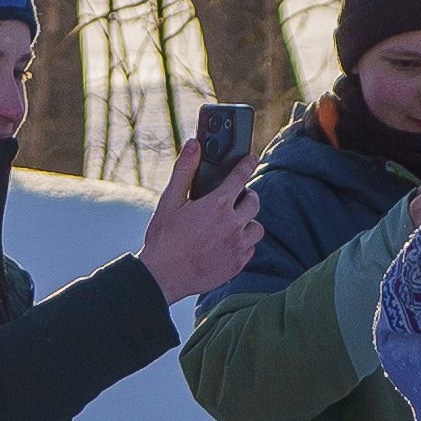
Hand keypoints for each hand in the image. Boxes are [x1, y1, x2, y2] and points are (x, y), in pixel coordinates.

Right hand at [138, 139, 263, 307]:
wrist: (164, 276)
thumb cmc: (164, 238)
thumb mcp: (170, 200)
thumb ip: (184, 170)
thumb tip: (193, 144)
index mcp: (218, 205)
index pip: (241, 176)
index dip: (247, 163)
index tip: (252, 158)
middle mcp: (233, 224)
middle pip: (254, 202)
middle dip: (247, 196)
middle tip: (236, 197)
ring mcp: (238, 246)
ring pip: (257, 228)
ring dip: (247, 222)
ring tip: (232, 223)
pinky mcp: (238, 264)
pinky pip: (251, 249)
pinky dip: (243, 243)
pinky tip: (229, 242)